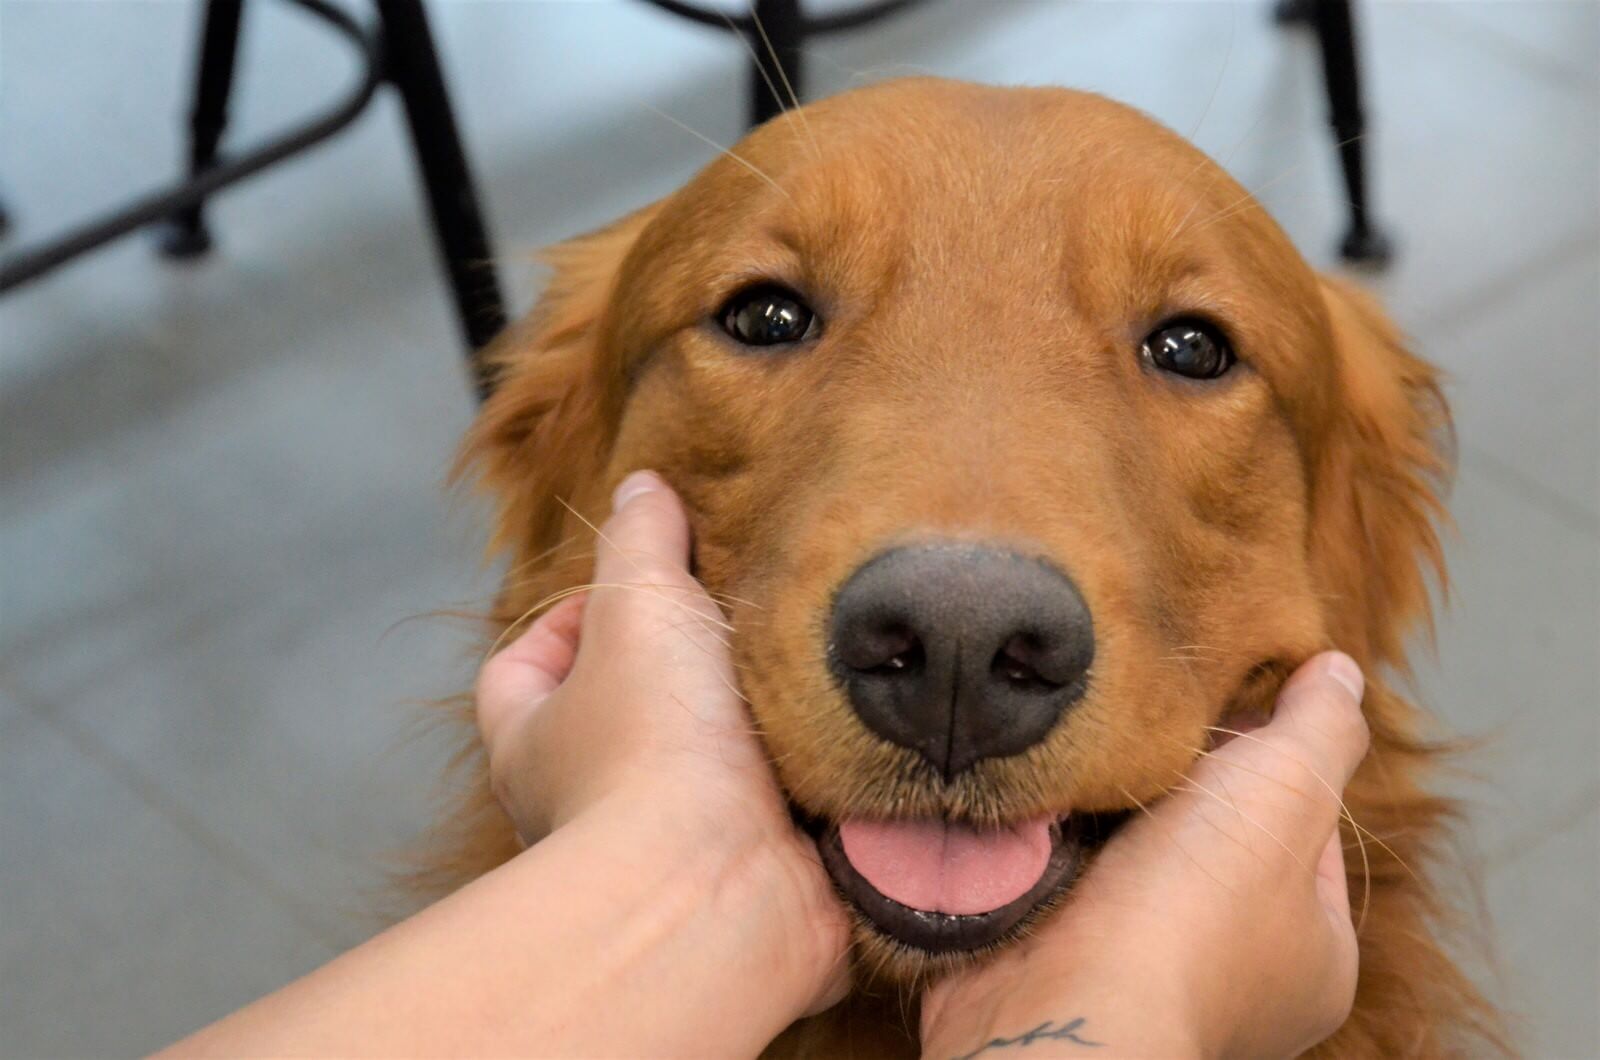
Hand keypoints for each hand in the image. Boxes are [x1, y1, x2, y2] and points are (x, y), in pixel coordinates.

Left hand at [476, 470, 850, 1019]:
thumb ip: (640, 541)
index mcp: (533, 746)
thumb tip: (641, 488)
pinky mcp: (747, 878)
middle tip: (730, 617)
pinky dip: (800, 774)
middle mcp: (589, 805)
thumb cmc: (655, 748)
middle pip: (618, 713)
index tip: (627, 588)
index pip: (517, 671)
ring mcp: (669, 850)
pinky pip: (772, 809)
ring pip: (698, 764)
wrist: (727, 890)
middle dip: (673, 667)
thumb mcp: (640, 606)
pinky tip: (837, 729)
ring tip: (797, 662)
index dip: (561, 619)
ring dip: (745, 720)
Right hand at [921, 652, 1370, 1059]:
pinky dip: (1050, 831)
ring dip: (1106, 798)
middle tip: (1149, 712)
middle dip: (1179, 775)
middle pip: (1212, 835)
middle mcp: (1233, 973)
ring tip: (1091, 735)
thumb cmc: (1192, 914)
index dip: (1271, 753)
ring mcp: (1141, 968)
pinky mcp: (1061, 955)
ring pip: (1129, 849)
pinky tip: (1044, 786)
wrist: (1062, 1005)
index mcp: (1312, 953)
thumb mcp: (1284, 792)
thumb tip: (1342, 671)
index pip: (1305, 827)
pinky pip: (1060, 869)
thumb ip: (1319, 727)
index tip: (1225, 699)